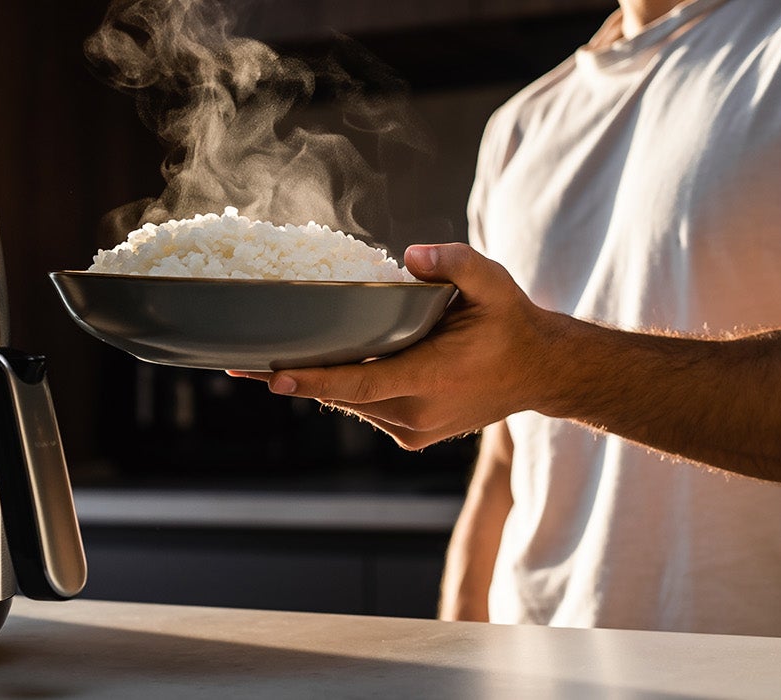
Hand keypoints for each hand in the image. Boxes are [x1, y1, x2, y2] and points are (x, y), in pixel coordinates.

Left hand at [229, 243, 554, 449]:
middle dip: (293, 379)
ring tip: (266, 363)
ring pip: (350, 404)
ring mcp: (414, 429)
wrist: (541, 372)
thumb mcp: (493, 282)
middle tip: (239, 364)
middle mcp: (418, 413)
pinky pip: (364, 409)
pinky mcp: (412, 435)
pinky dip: (342, 389)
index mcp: (433, 379)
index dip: (315, 380)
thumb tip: (412, 256)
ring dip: (315, 385)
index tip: (274, 376)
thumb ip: (456, 264)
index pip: (362, 382)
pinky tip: (316, 368)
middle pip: (342, 395)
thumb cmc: (511, 323)